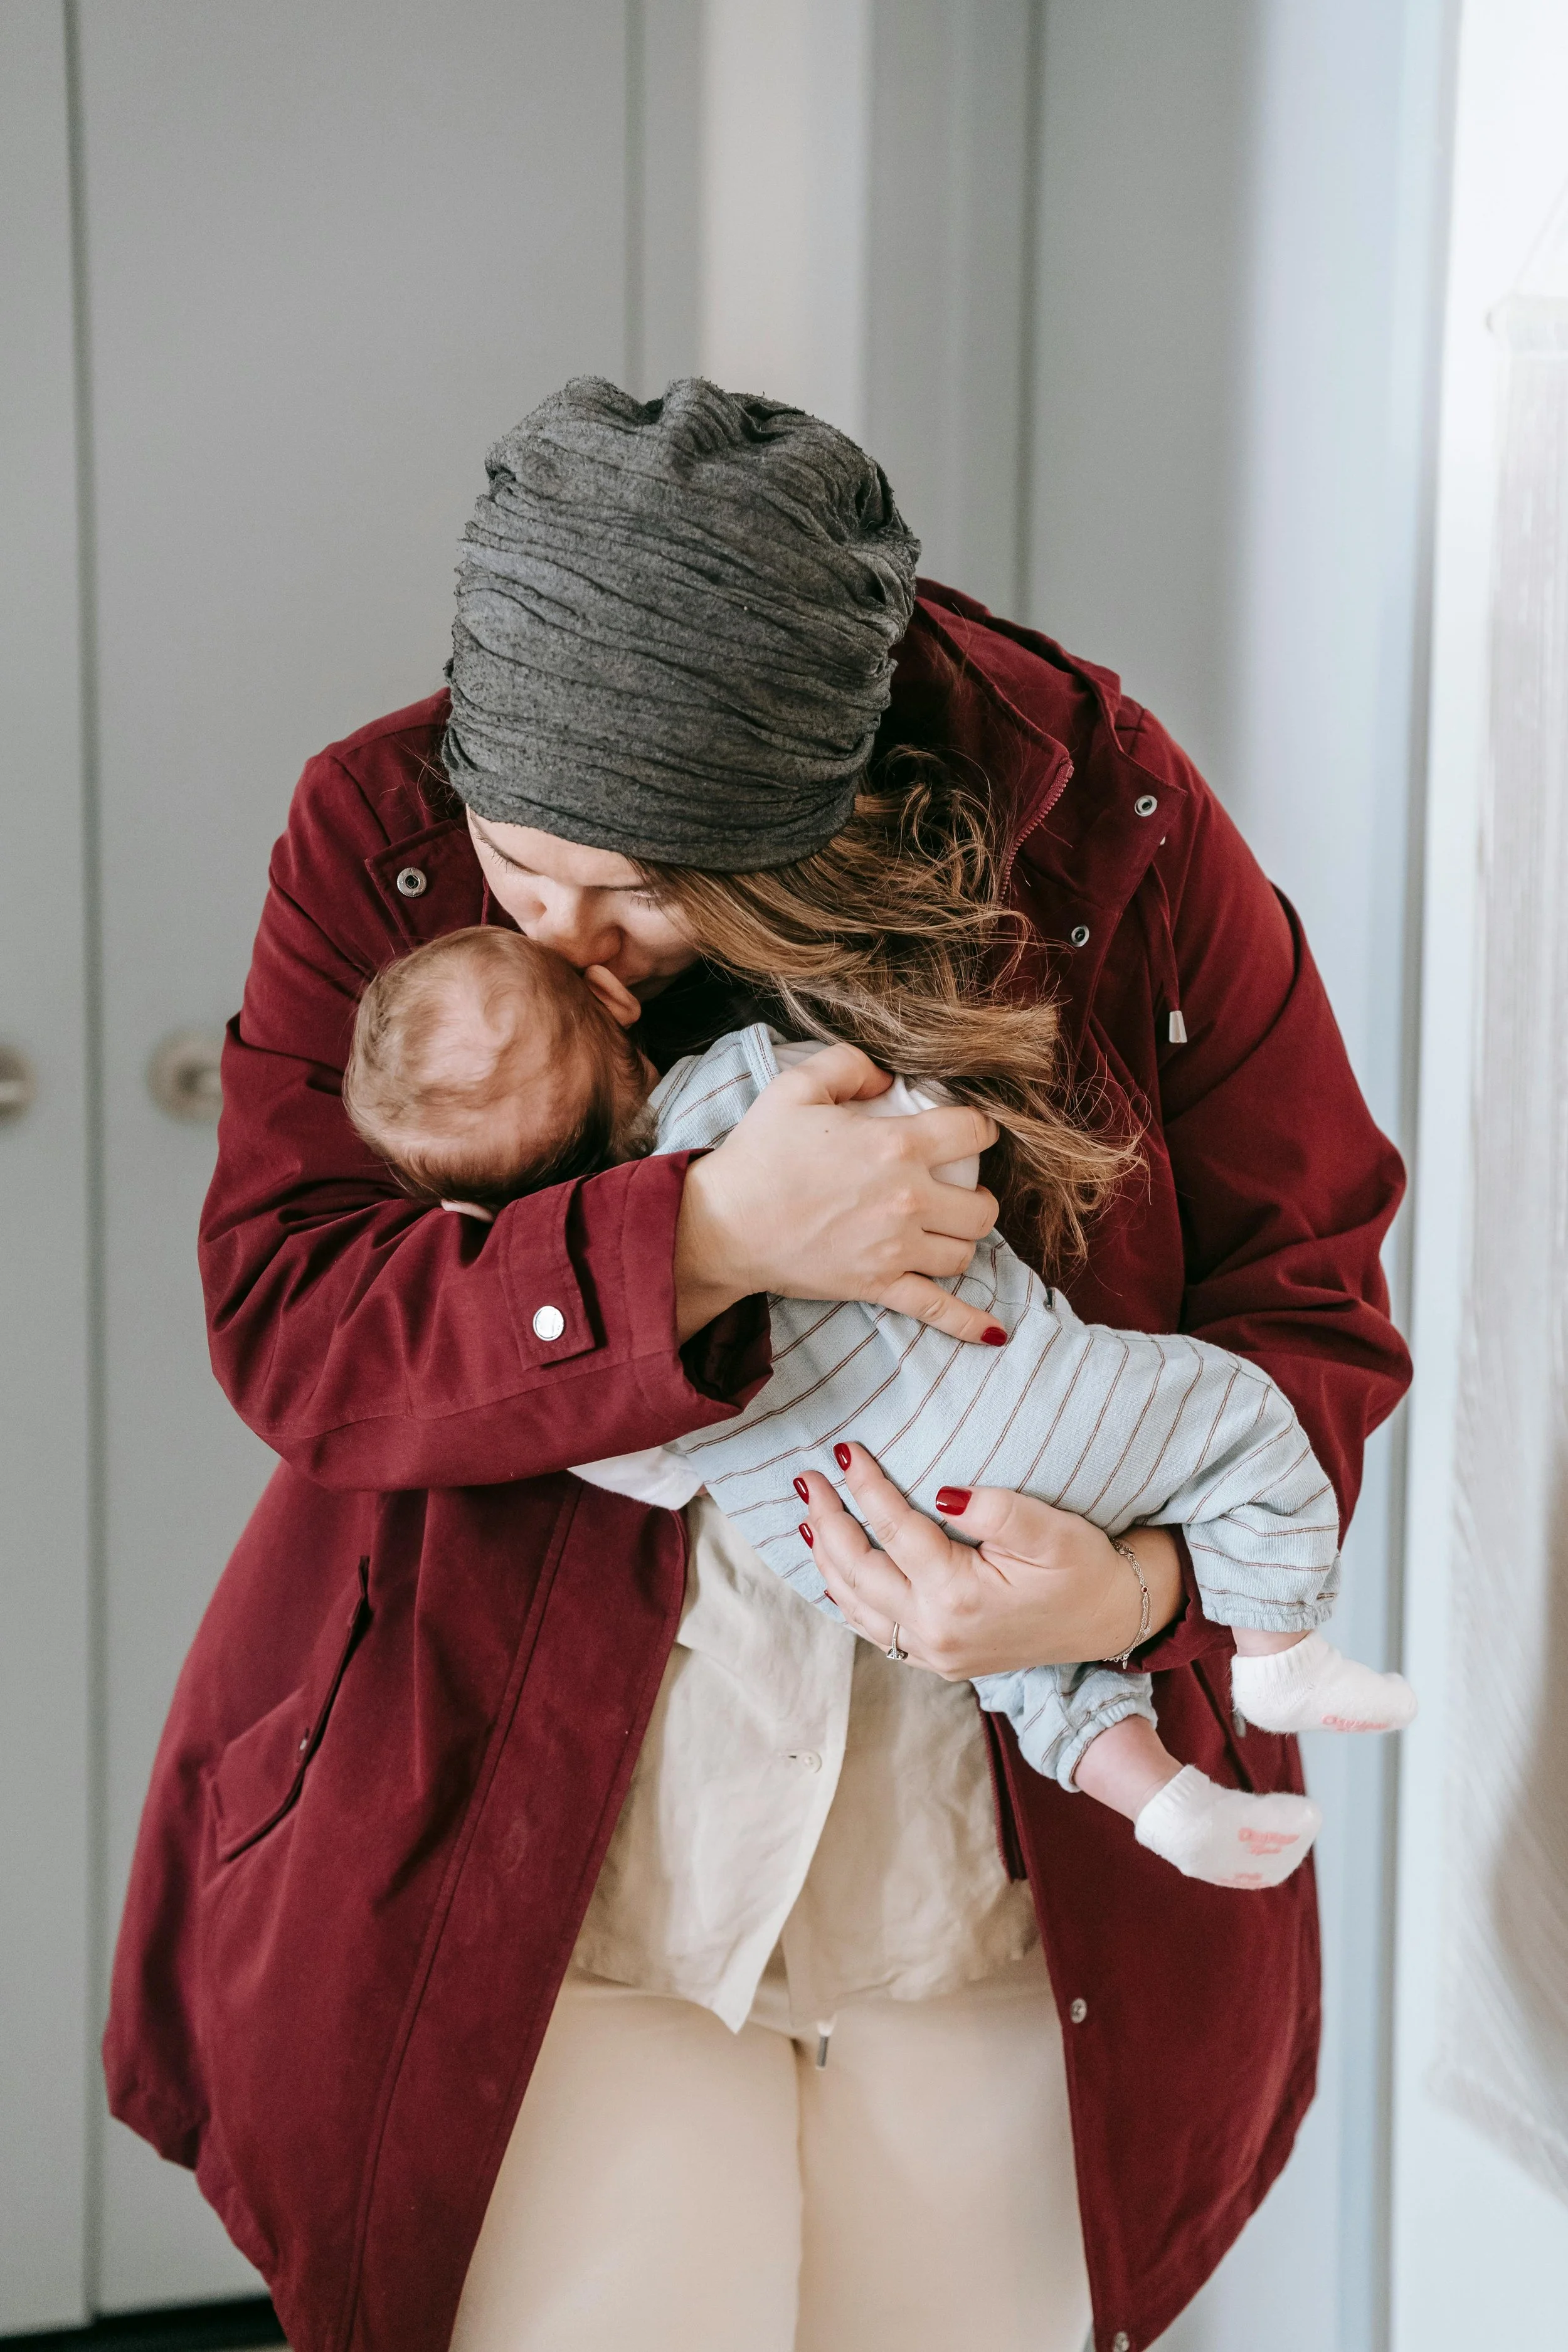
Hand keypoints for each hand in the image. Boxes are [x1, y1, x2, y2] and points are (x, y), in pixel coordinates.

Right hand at [673, 1044, 1001, 1343]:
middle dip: (977, 1194)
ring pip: (965, 1252)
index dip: (980, 1128)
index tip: (973, 1132)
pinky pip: (935, 1308)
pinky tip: (994, 1333)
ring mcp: (896, 1248)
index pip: (972, 1132)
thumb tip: (889, 1077)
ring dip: (963, 1240)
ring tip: (946, 1230)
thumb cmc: (758, 1154)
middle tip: (957, 1188)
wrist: (722, 1224)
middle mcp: (908, 1199)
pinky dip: (968, 1322)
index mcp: (896, 1144)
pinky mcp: (878, 1285)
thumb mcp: (796, 1086)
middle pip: (981, 1204)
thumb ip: (849, 1065)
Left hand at [797, 1443, 1182, 1677]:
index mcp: (960, 1596)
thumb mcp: (1051, 1532)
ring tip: (807, 1517)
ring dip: (826, 1560)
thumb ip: (996, 1510)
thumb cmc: (1084, 1570)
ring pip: (857, 1606)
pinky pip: (875, 1630)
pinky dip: (847, 1598)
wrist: (1111, 1620)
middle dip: (827, 1521)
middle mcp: (937, 1632)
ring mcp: (934, 1654)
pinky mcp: (939, 1661)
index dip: (866, 1487)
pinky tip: (834, 1572)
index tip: (844, 1450)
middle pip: (859, 1571)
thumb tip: (941, 1493)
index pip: (895, 1531)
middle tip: (806, 1479)